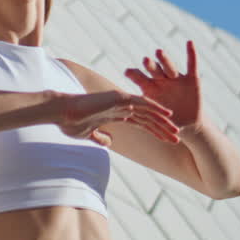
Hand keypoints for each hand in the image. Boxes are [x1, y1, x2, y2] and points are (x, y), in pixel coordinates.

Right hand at [53, 90, 179, 146]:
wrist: (61, 112)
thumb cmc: (71, 123)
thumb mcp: (88, 134)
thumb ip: (100, 137)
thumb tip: (109, 142)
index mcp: (116, 114)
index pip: (141, 123)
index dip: (155, 132)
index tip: (167, 141)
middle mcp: (121, 106)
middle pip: (148, 118)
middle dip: (163, 129)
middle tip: (177, 138)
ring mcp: (121, 101)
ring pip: (148, 111)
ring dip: (163, 121)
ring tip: (177, 130)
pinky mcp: (119, 97)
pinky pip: (142, 102)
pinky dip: (155, 108)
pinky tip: (168, 114)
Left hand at [125, 41, 201, 127]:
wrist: (185, 126)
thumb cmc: (163, 122)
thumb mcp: (151, 120)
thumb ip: (140, 117)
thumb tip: (114, 129)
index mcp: (149, 88)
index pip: (140, 78)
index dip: (134, 75)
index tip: (127, 72)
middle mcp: (161, 80)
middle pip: (154, 70)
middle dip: (150, 66)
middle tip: (145, 60)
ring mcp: (176, 78)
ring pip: (169, 67)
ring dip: (164, 60)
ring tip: (158, 52)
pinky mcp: (192, 79)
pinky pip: (192, 65)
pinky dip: (191, 54)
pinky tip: (189, 42)